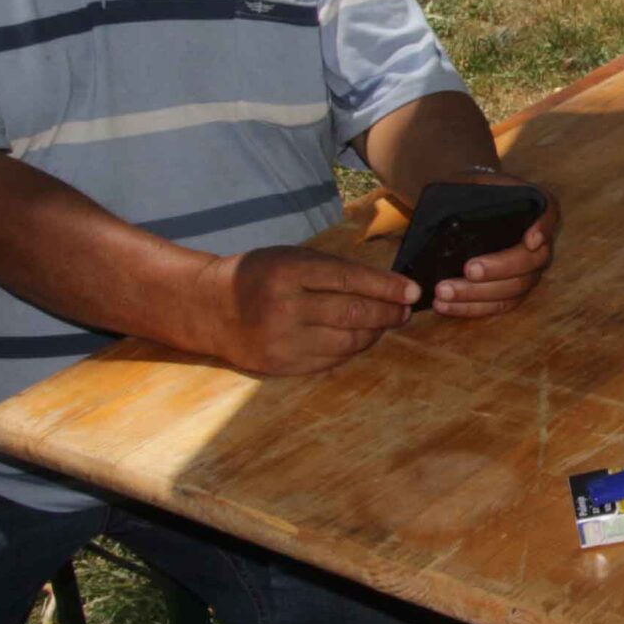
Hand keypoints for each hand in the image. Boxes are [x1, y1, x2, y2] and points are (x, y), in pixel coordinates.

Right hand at [197, 245, 419, 375]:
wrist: (211, 307)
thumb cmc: (261, 276)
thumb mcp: (294, 258)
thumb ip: (337, 271)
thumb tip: (390, 287)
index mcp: (289, 271)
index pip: (350, 280)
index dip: (387, 287)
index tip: (412, 291)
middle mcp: (285, 307)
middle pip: (354, 314)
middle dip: (388, 313)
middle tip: (403, 310)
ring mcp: (283, 340)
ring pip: (348, 342)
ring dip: (374, 333)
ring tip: (384, 323)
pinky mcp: (282, 365)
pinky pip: (332, 360)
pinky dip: (352, 349)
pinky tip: (358, 338)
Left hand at [431, 179, 559, 318]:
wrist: (466, 205)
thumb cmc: (471, 191)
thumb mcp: (469, 181)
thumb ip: (466, 189)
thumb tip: (445, 212)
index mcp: (537, 208)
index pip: (548, 216)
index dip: (542, 230)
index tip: (530, 240)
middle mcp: (540, 243)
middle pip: (530, 261)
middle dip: (499, 269)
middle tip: (469, 269)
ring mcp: (528, 271)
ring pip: (513, 289)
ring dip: (477, 294)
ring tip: (443, 292)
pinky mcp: (511, 292)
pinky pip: (498, 305)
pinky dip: (470, 307)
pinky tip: (444, 305)